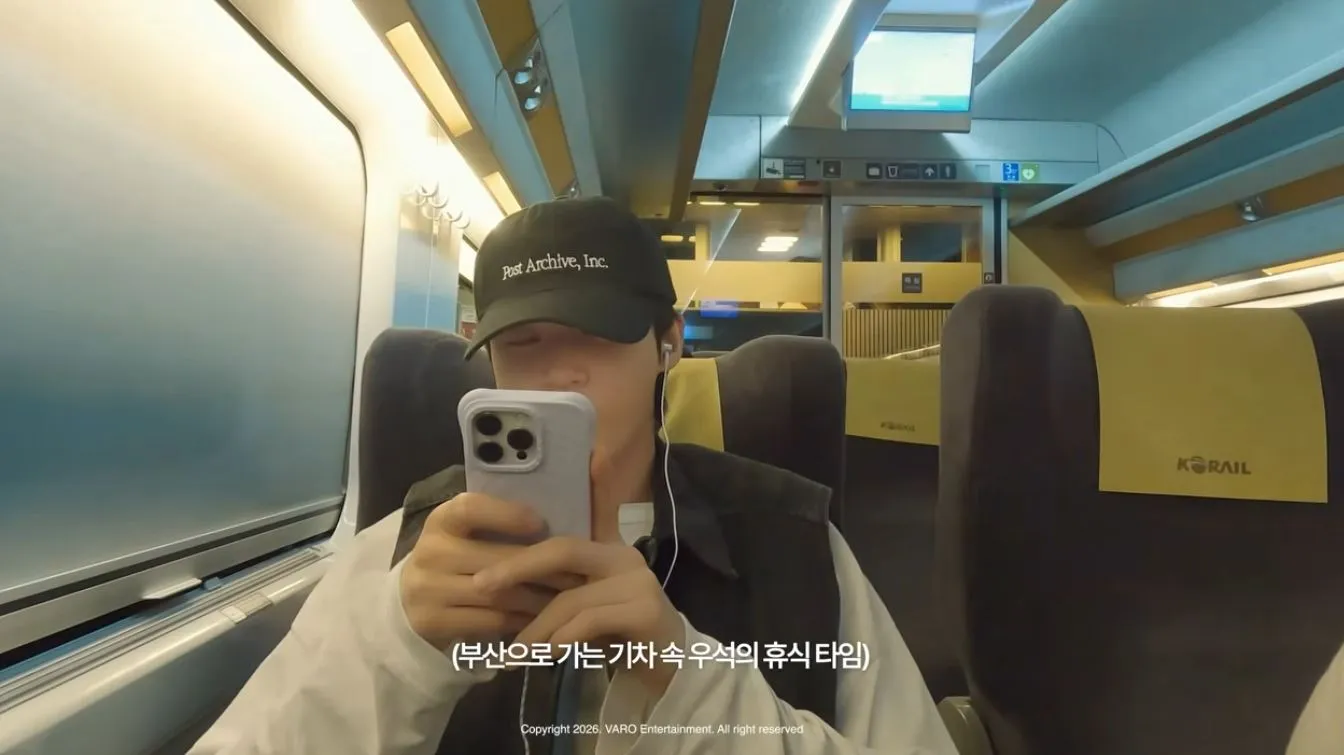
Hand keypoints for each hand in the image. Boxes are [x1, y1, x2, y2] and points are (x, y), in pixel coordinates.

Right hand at [399, 493, 583, 649]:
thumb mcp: (467, 535)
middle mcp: (429, 551)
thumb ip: (499, 525)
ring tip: (568, 599)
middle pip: (494, 560)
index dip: (505, 514)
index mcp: (441, 520)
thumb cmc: (457, 561)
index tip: (540, 523)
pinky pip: (489, 621)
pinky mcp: (432, 622)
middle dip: (542, 569)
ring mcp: (427, 589)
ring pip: (496, 594)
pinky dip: (521, 621)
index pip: (469, 509)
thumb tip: (560, 519)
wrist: (411, 602)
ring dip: (538, 599)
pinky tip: (543, 619)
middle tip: (577, 574)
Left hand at [473, 538, 685, 696]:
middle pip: (564, 550)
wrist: (673, 667)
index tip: (483, 574)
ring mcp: (639, 582)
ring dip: (536, 628)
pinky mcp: (646, 611)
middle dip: (517, 568)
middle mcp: (625, 558)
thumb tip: (500, 593)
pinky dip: (563, 638)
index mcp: (608, 550)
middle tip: (481, 588)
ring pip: (572, 597)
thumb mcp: (586, 610)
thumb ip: (557, 595)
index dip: (520, 553)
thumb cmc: (623, 637)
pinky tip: (546, 654)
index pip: (560, 540)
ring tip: (514, 653)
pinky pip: (590, 621)